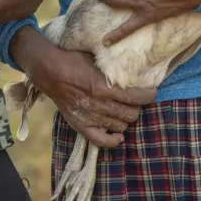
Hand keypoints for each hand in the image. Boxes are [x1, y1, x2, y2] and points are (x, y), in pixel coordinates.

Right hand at [32, 48, 155, 148]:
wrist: (50, 72)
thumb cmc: (74, 61)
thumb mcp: (97, 59)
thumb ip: (114, 67)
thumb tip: (135, 67)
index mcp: (105, 88)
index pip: (137, 98)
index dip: (149, 95)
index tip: (151, 90)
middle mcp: (100, 106)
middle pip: (132, 114)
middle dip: (137, 106)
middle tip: (134, 99)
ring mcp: (91, 119)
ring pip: (121, 126)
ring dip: (125, 118)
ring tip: (123, 110)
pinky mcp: (82, 127)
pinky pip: (103, 141)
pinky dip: (113, 140)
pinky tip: (117, 133)